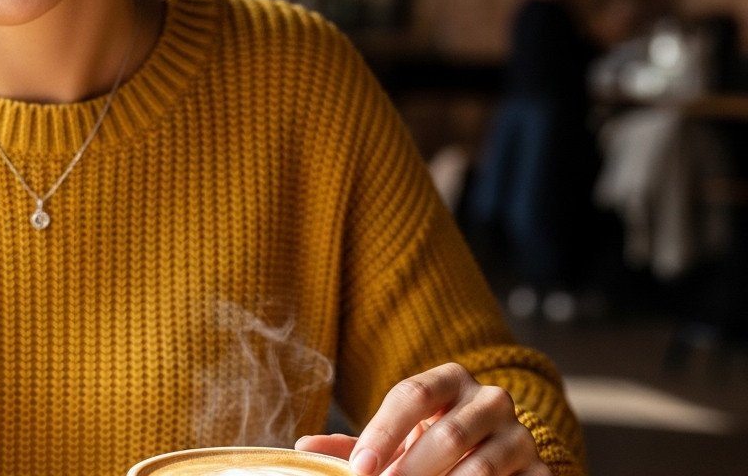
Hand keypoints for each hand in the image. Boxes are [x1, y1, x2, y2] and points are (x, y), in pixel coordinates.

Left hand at [296, 363, 550, 475]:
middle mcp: (490, 400)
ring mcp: (520, 436)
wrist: (499, 457)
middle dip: (411, 470)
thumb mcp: (397, 439)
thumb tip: (304, 447)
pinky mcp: (542, 471)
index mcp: (448, 381)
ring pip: (484, 465)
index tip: (359, 470)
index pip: (412, 395)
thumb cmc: (431, 445)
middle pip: (449, 433)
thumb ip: (355, 446)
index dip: (383, 432)